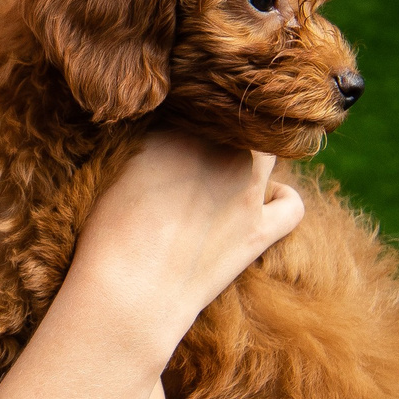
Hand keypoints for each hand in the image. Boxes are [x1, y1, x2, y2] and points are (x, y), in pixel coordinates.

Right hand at [73, 131, 304, 351]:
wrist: (130, 292)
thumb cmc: (106, 233)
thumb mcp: (111, 169)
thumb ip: (143, 140)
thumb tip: (160, 133)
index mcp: (181, 125)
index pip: (196, 106)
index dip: (186, 117)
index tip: (174, 133)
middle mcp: (222, 148)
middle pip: (236, 123)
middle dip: (222, 133)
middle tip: (198, 155)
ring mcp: (247, 188)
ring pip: (268, 153)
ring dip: (254, 157)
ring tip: (230, 173)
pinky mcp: (260, 229)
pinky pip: (292, 205)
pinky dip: (283, 199)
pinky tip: (264, 202)